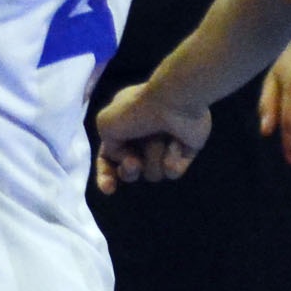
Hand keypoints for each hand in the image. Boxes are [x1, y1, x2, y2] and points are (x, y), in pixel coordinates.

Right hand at [94, 82, 210, 191]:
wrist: (173, 101)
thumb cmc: (136, 111)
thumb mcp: (105, 124)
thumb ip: (108, 148)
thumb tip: (128, 161)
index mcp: (122, 129)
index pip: (108, 158)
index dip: (106, 175)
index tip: (109, 189)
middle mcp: (142, 138)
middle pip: (130, 172)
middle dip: (130, 171)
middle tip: (135, 162)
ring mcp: (164, 146)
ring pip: (153, 173)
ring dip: (154, 158)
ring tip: (161, 138)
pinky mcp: (185, 152)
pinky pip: (173, 172)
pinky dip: (173, 160)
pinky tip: (176, 144)